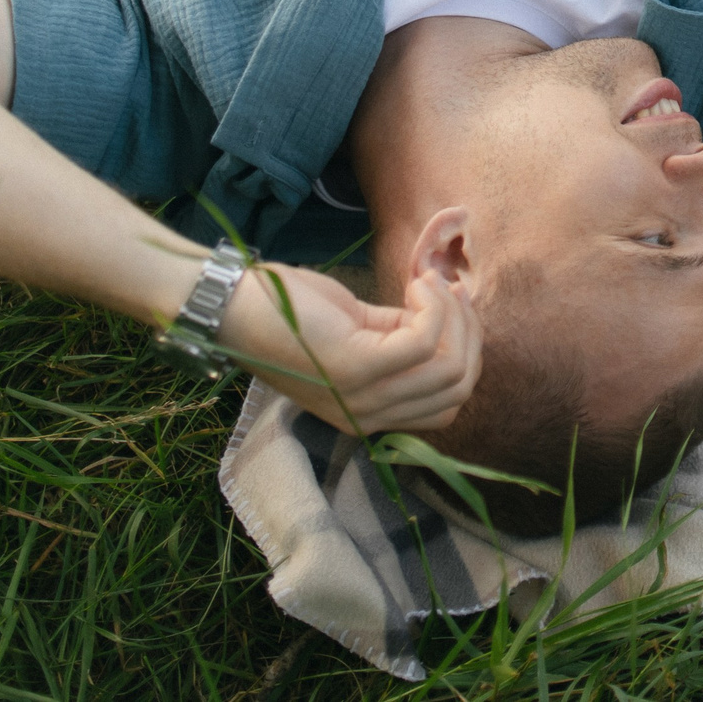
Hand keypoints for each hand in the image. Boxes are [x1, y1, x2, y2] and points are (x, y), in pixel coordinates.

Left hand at [220, 262, 480, 435]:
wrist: (233, 306)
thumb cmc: (291, 312)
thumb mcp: (359, 334)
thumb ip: (401, 341)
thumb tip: (452, 322)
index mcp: (368, 416)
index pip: (448, 405)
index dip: (466, 354)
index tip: (456, 308)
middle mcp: (367, 417)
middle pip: (457, 390)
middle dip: (469, 334)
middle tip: (450, 293)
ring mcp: (362, 397)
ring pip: (450, 368)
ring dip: (454, 317)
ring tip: (431, 285)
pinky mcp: (356, 367)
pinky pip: (425, 341)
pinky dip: (434, 306)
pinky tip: (417, 284)